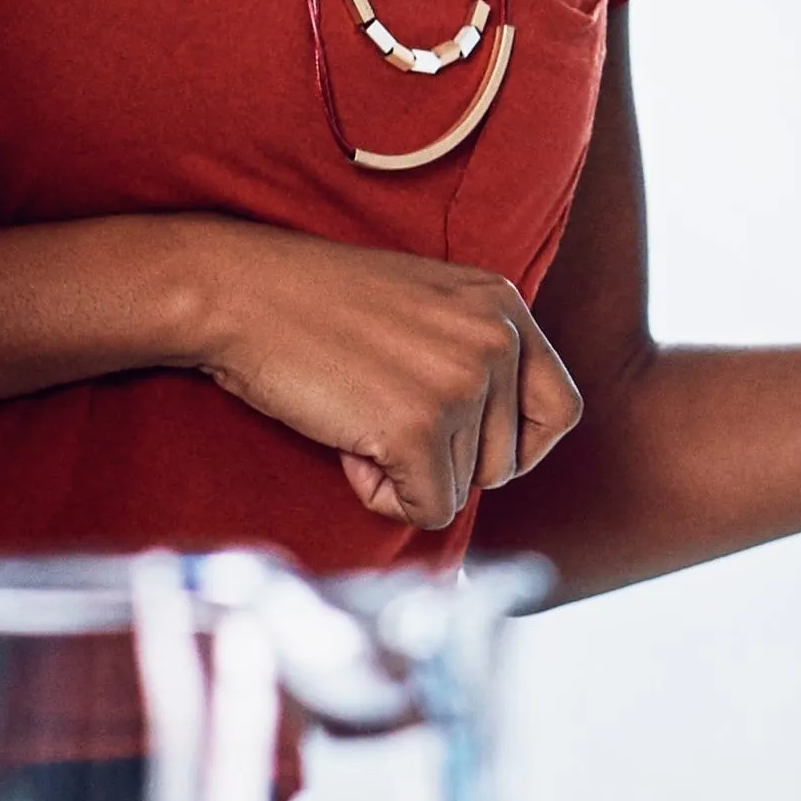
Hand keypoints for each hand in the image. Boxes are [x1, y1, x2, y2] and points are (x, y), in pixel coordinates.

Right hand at [168, 223, 579, 528]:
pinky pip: (429, 509)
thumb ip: (474, 352)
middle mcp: (496, 341)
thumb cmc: (317, 304)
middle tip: (380, 413)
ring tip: (359, 416)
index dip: (516, 447)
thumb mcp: (428, 305)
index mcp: (504, 306)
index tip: (466, 447)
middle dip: (446, 461)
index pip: (560, 411)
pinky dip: (384, 496)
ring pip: (464, 488)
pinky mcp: (418, 429)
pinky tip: (348, 446)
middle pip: (507, 462)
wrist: (240, 292)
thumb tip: (505, 446)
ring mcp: (460, 384)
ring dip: (408, 473)